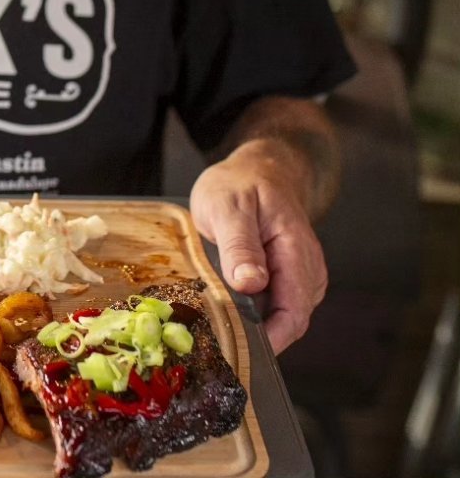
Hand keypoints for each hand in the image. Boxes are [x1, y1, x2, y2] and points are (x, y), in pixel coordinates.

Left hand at [188, 140, 327, 354]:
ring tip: (214, 326)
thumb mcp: (228, 206)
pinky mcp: (286, 279)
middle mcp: (306, 269)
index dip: (268, 339)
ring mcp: (298, 276)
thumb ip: (240, 244)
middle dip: (255, 337)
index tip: (235, 349)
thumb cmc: (240, 184)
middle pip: (288, 321)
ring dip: (252, 326)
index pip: (293, 312)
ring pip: (280, 317)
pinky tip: (226, 310)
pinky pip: (273, 307)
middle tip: (213, 342)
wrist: (257, 170)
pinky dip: (251, 313)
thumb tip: (251, 284)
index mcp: (295, 251)